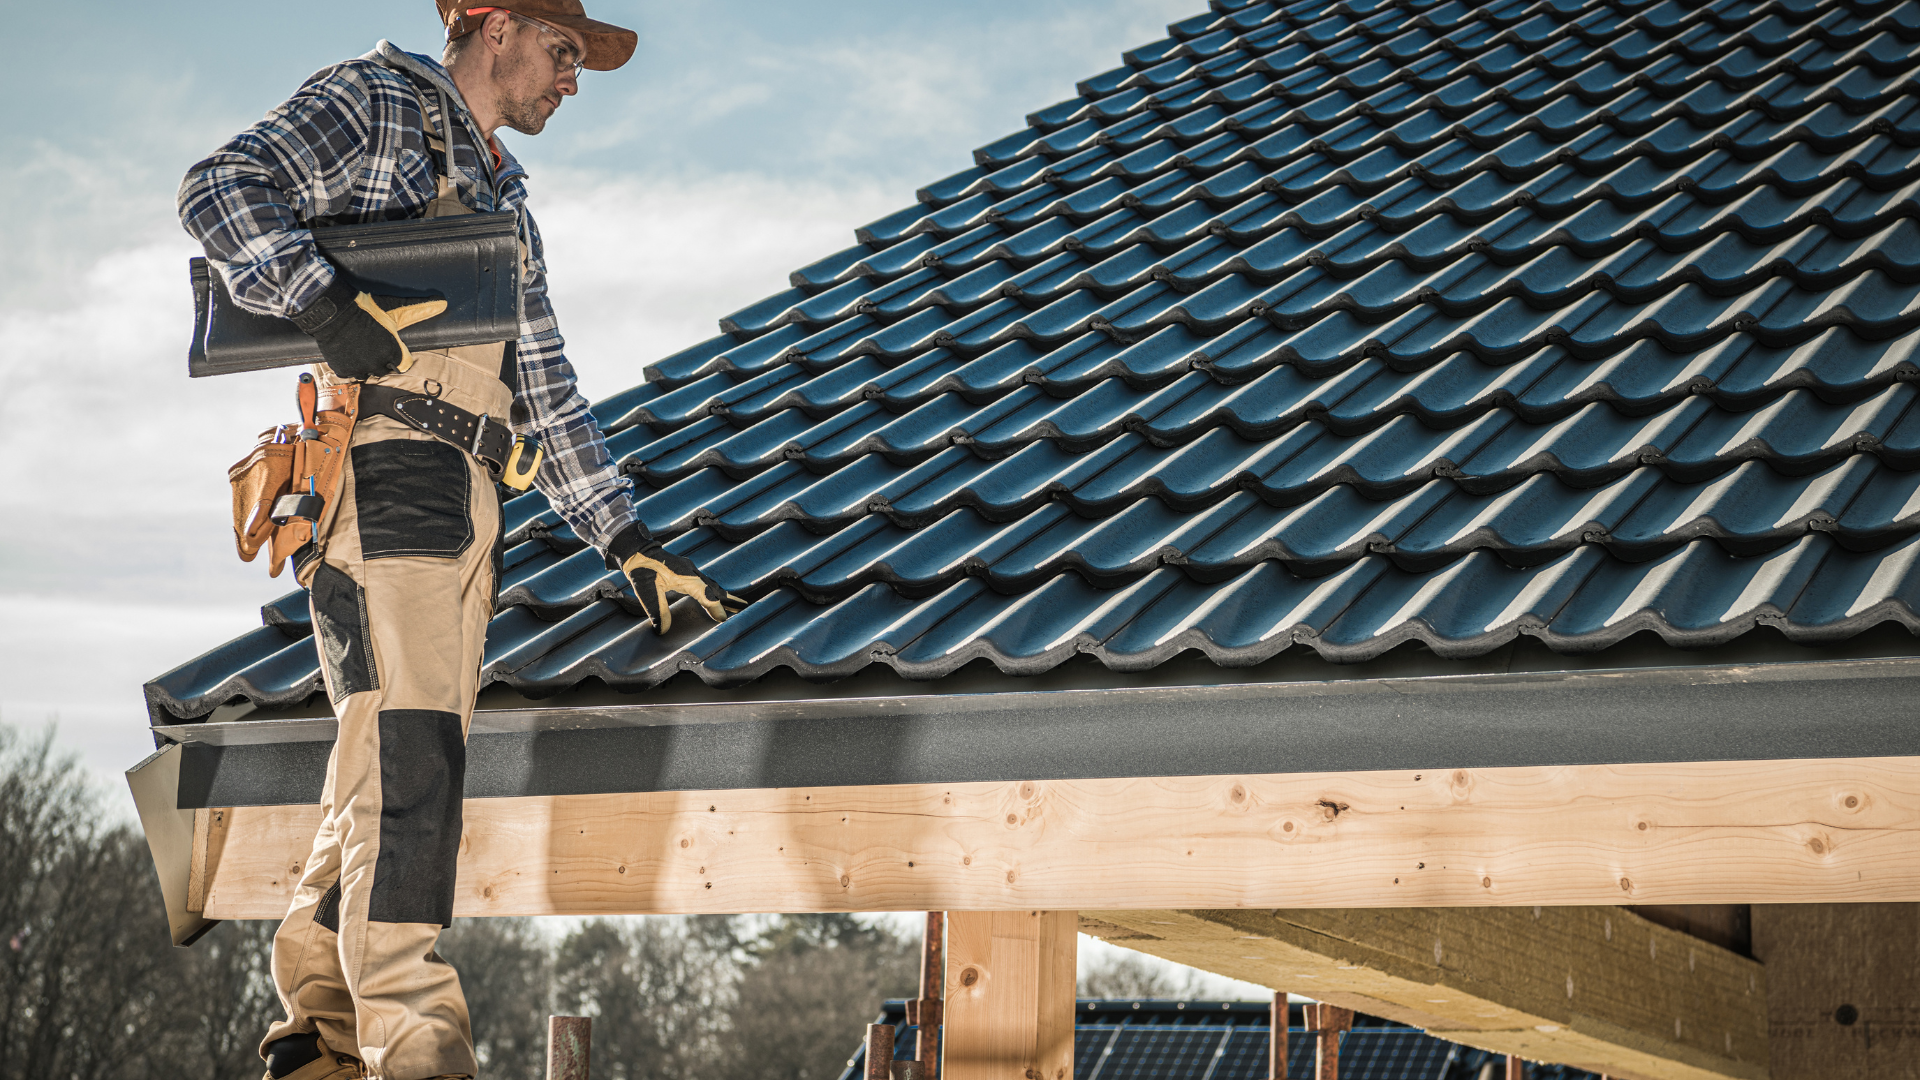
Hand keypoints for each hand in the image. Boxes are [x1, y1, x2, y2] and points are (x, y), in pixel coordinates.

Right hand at [293, 277, 446, 380]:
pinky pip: (351, 374)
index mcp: (394, 352)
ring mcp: (360, 369)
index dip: (398, 354)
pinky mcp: (343, 370)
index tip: (389, 345)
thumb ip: (418, 310)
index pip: (403, 364)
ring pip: (368, 374)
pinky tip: (349, 352)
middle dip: (382, 359)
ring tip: (361, 349)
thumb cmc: (366, 309)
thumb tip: (442, 303)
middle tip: (373, 345)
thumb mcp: (395, 309)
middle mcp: (378, 364)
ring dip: (366, 364)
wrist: (333, 311)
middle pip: (386, 369)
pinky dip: (350, 366)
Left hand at [620, 542, 746, 633]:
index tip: (724, 619)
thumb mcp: (646, 592)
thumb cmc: (641, 569)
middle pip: (714, 588)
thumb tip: (662, 631)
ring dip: (722, 595)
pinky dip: (713, 590)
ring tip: (734, 604)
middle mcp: (691, 571)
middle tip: (743, 608)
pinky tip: (713, 595)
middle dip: (728, 600)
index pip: (706, 595)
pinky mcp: (685, 569)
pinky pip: (704, 581)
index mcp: (685, 577)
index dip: (715, 608)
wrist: (636, 550)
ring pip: (711, 584)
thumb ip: (657, 611)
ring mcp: (689, 569)